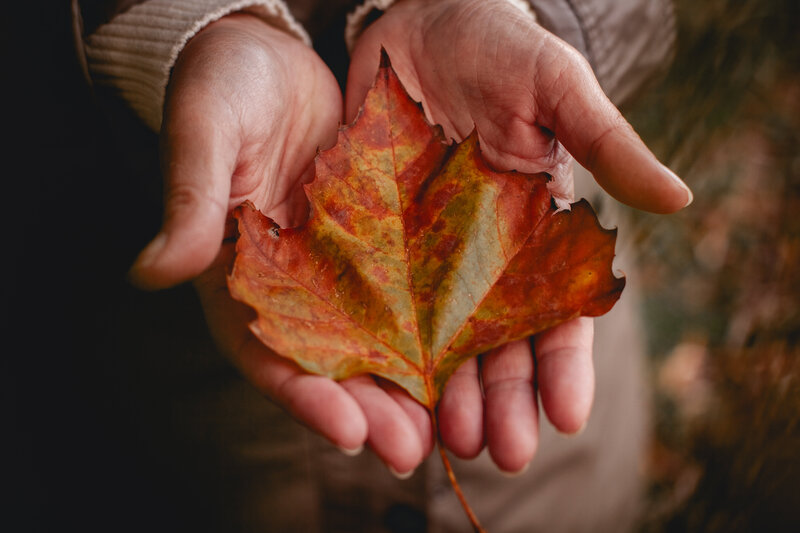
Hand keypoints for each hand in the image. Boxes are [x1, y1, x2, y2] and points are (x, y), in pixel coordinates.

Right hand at [128, 14, 433, 475]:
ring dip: (411, 384)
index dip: (305, 396)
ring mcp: (342, 264)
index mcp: (240, 277)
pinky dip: (437, 323)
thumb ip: (190, 200)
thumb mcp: (205, 134)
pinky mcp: (382, 238)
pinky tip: (472, 351)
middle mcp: (295, 284)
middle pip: (332, 364)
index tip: (348, 431)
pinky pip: (413, 287)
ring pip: (379, 338)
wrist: (267, 54)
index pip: (267, 353)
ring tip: (452, 425)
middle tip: (413, 450)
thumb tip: (152, 270)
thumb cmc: (221, 88)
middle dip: (371, 409)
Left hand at [346, 0, 692, 472]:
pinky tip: (376, 388)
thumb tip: (679, 197)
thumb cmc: (499, 48)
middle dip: (500, 398)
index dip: (563, 366)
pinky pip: (374, 300)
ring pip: (437, 339)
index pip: (559, 312)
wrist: (421, 19)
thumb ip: (607, 143)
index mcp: (537, 232)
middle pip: (495, 342)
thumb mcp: (557, 89)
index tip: (567, 416)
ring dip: (443, 393)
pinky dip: (378, 347)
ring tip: (443, 441)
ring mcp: (425, 253)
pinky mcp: (372, 239)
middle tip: (500, 450)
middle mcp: (482, 256)